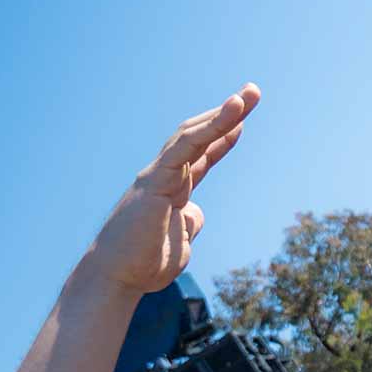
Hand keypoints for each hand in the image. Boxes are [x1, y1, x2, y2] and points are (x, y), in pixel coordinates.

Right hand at [79, 84, 259, 295]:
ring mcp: (159, 176)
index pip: (201, 156)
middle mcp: (165, 176)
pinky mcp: (156, 180)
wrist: (119, 278)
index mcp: (173, 190)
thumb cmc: (145, 264)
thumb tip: (196, 213)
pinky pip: (185, 148)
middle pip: (198, 136)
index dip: (222, 137)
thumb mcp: (180, 242)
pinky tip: (232, 114)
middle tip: (253, 93)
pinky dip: (209, 129)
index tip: (241, 122)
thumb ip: (189, 223)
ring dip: (222, 114)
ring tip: (247, 95)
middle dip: (227, 115)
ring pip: (191, 135)